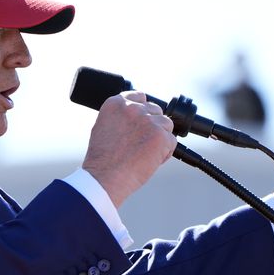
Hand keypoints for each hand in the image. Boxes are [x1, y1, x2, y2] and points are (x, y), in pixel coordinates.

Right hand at [82, 91, 177, 207]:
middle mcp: (132, 108)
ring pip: (166, 125)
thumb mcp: (103, 128)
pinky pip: (171, 141)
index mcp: (116, 103)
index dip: (143, 110)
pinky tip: (149, 161)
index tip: (142, 122)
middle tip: (141, 144)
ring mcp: (148, 120)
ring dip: (159, 139)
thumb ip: (121, 118)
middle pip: (155, 111)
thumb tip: (136, 117)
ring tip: (143, 154)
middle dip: (152, 126)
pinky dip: (164, 153)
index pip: (139, 96)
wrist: (104, 177)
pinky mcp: (160, 135)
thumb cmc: (102, 160)